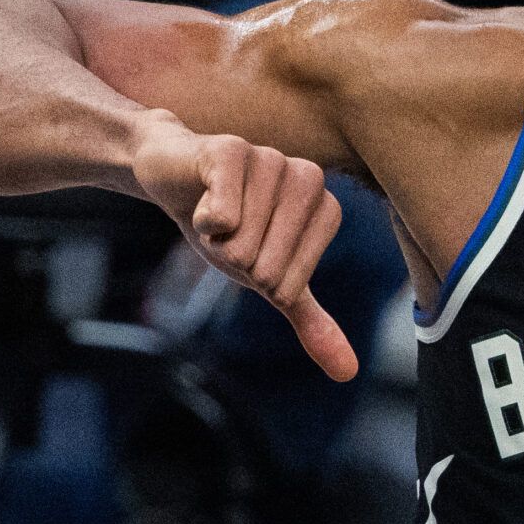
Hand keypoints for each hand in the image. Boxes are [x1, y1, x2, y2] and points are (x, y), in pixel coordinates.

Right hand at [130, 111, 357, 380]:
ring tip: (214, 213)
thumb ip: (310, 319)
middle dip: (235, 260)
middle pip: (267, 267)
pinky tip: (202, 202)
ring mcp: (272, 159)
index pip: (290, 282)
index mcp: (325, 208)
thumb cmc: (229, 227)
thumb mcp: (269, 280)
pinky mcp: (233, 150)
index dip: (258, 277)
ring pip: (243, 242)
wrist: (175, 178)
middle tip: (227, 230)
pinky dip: (204, 219)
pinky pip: (224, 211)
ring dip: (216, 240)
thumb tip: (348, 373)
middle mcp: (308, 178)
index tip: (249, 248)